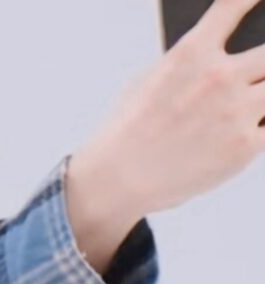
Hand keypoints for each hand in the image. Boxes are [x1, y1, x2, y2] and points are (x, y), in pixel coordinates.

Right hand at [67, 0, 264, 273]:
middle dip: (261, 65)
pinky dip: (255, 130)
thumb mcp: (149, 80)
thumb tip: (215, 59)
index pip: (235, 6)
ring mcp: (236, 112)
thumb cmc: (126, 133)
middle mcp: (219, 77)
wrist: (117, 181)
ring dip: (258, 99)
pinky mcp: (245, 146)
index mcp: (192, 52)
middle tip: (253, 77)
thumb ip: (190, 65)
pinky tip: (234, 137)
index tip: (260, 0)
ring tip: (237, 111)